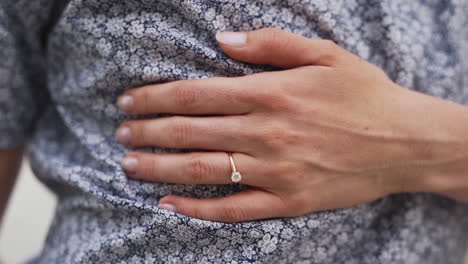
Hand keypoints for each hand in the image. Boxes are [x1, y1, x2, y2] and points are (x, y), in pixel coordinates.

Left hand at [115, 28, 467, 221]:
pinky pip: (233, 208)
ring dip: (159, 167)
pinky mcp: (288, 201)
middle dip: (148, 132)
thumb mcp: (324, 54)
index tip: (129, 102)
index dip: (155, 98)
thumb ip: (271, 44)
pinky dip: (197, 208)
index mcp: (271, 93)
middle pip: (190, 132)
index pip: (195, 94)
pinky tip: (169, 203)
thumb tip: (223, 38)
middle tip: (121, 134)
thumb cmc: (364, 95)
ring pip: (202, 170)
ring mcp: (276, 171)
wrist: (405, 142)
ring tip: (129, 165)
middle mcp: (266, 132)